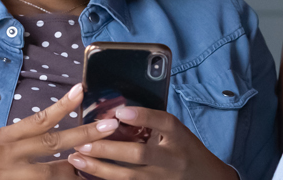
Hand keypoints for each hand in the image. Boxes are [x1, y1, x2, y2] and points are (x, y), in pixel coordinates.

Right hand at [0, 84, 121, 179]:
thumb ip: (16, 144)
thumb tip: (48, 133)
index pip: (37, 120)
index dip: (62, 106)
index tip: (82, 91)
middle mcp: (3, 155)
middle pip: (53, 142)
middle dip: (85, 134)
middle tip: (109, 127)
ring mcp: (8, 177)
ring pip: (55, 173)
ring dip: (76, 171)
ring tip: (95, 168)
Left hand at [67, 107, 238, 179]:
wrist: (205, 179)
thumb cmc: (185, 150)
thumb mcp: (177, 132)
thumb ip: (154, 122)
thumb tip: (117, 110)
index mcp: (180, 137)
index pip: (164, 122)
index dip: (143, 116)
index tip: (120, 111)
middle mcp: (172, 159)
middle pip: (140, 154)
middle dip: (109, 149)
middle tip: (82, 142)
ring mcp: (162, 179)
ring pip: (128, 176)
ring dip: (99, 168)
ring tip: (76, 158)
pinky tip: (87, 174)